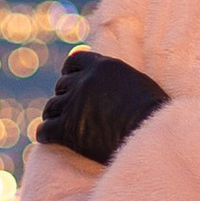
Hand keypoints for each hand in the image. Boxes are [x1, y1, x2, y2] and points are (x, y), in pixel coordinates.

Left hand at [35, 49, 169, 166]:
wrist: (153, 136)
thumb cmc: (154, 114)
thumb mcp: (138, 83)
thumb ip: (118, 78)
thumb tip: (113, 81)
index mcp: (103, 66)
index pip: (74, 61)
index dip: (70, 73)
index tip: (70, 81)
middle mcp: (85, 81)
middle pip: (61, 86)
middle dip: (64, 97)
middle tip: (68, 110)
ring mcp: (74, 104)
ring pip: (51, 108)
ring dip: (53, 115)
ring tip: (56, 124)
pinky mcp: (68, 129)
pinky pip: (45, 130)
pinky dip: (45, 134)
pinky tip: (48, 138)